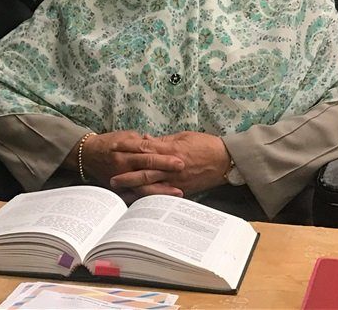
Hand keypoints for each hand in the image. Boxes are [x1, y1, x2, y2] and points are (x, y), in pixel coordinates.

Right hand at [77, 131, 184, 196]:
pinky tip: (161, 202)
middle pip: (147, 170)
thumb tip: (159, 143)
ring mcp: (120, 179)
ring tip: (178, 192)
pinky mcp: (118, 190)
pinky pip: (135, 197)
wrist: (87, 155)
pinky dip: (148, 200)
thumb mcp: (125, 136)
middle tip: (183, 173)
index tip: (180, 160)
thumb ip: (143, 141)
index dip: (164, 157)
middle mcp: (122, 165)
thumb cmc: (109, 142)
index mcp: (125, 150)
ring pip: (142, 187)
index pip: (148, 153)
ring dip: (161, 190)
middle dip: (166, 172)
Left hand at [109, 131, 230, 196]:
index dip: (129, 149)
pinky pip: (163, 195)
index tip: (115, 149)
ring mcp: (176, 180)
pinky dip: (151, 198)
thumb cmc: (206, 144)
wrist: (225, 160)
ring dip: (135, 189)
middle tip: (112, 179)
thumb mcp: (184, 136)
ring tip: (122, 193)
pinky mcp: (182, 190)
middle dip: (127, 175)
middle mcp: (171, 166)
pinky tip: (141, 201)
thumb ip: (164, 140)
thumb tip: (146, 140)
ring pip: (151, 185)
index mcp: (171, 150)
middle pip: (144, 170)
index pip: (145, 149)